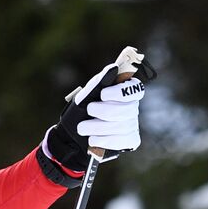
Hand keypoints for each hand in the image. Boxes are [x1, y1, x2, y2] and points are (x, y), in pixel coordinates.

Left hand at [42, 50, 147, 177]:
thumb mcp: (85, 96)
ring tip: (82, 128)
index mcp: (123, 92)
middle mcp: (131, 107)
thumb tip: (113, 68)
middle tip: (89, 110)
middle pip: (128, 109)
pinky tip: (93, 139)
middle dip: (105, 111)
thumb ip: (98, 83)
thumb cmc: (81, 111)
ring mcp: (132, 124)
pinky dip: (105, 140)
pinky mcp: (129, 139)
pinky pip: (122, 140)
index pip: (135, 89)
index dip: (121, 92)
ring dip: (99, 127)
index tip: (103, 94)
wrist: (72, 136)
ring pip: (123, 126)